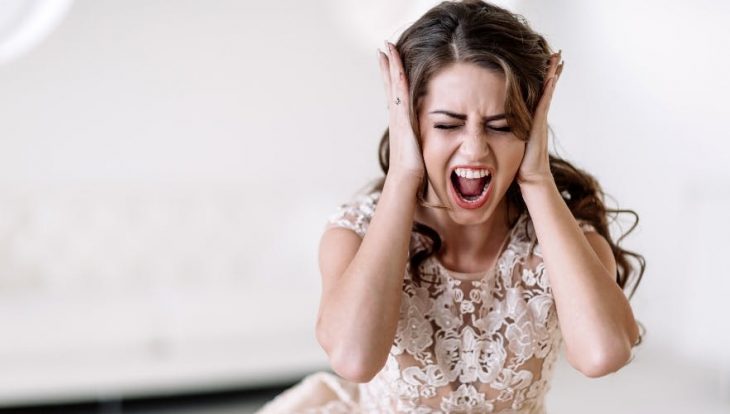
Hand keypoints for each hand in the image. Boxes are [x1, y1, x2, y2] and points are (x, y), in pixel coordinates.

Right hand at [378, 42, 424, 181]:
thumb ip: (420, 141)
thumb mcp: (418, 150)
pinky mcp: (403, 120)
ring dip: (391, 65)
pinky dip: (398, 78)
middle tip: (384, 46)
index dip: (392, 78)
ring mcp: (397, 117)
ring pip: (393, 85)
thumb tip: (426, 142)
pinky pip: (400, 94)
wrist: (406, 181)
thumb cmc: (412, 172)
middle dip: (387, 65)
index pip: (396, 94)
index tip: (389, 61)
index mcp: (401, 122)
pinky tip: (398, 65)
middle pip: (390, 85)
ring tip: (387, 48)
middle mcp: (396, 117)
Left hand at [517, 51, 563, 185]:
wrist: (530, 175)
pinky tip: (551, 77)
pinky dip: (548, 90)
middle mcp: (538, 116)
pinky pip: (544, 103)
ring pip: (548, 91)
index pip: (538, 92)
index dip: (543, 77)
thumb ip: (507, 129)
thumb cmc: (519, 161)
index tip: (546, 61)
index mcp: (531, 117)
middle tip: (557, 53)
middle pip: (547, 87)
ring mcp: (540, 119)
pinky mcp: (539, 125)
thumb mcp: (511, 139)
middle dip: (551, 70)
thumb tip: (493, 124)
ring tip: (558, 58)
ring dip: (552, 74)